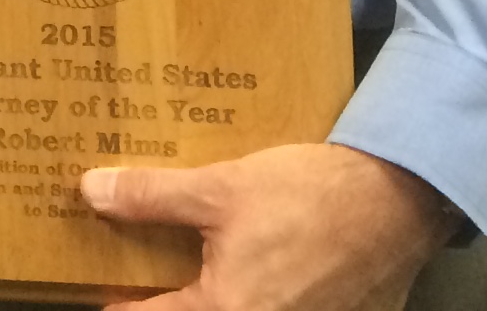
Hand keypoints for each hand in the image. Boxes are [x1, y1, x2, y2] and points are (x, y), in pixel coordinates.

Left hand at [80, 143, 455, 310]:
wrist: (394, 200)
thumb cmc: (308, 196)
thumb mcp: (220, 188)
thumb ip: (151, 198)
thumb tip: (92, 191)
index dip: (121, 305)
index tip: (107, 292)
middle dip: (176, 297)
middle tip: (152, 276)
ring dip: (219, 296)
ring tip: (209, 267)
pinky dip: (259, 295)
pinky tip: (259, 268)